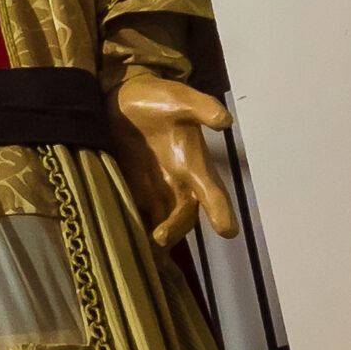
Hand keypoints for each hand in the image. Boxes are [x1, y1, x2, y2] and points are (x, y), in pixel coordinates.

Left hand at [107, 72, 237, 249]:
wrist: (123, 98)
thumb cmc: (157, 96)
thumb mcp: (180, 97)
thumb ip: (201, 107)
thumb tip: (225, 120)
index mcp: (193, 163)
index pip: (212, 190)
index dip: (220, 209)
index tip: (227, 231)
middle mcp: (178, 182)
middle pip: (184, 214)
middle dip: (177, 227)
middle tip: (161, 237)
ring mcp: (154, 189)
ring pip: (162, 221)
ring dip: (158, 238)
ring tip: (148, 253)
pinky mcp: (133, 190)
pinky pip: (139, 215)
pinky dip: (136, 230)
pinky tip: (127, 244)